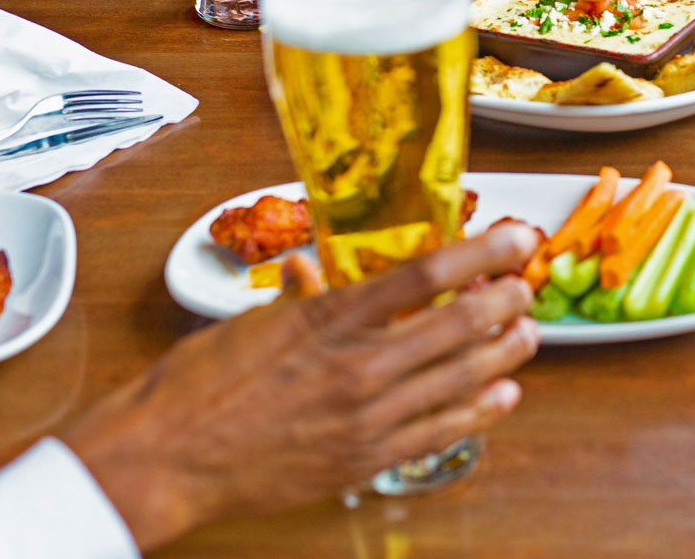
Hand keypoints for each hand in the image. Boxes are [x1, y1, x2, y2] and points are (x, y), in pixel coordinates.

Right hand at [63, 224, 540, 551]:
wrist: (166, 458)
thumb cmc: (196, 388)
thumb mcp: (250, 325)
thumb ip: (296, 299)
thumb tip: (307, 270)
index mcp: (328, 317)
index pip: (423, 273)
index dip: (480, 252)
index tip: (514, 236)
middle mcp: (357, 364)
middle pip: (457, 323)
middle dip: (504, 301)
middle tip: (526, 286)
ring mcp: (366, 415)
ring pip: (459, 376)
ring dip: (503, 351)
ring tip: (529, 333)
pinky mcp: (365, 457)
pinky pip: (439, 430)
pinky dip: (479, 409)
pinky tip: (502, 393)